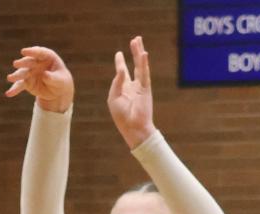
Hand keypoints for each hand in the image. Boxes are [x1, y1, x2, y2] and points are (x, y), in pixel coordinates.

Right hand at [6, 46, 73, 112]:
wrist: (57, 89)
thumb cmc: (61, 81)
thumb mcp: (60, 81)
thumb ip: (53, 78)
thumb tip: (44, 75)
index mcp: (47, 56)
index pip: (39, 52)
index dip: (31, 52)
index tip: (23, 52)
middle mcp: (36, 62)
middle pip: (29, 62)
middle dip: (22, 63)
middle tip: (16, 64)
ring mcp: (30, 71)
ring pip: (22, 73)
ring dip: (16, 76)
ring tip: (10, 78)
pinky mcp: (26, 82)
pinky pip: (19, 85)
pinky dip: (14, 89)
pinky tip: (9, 94)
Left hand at [106, 35, 156, 149]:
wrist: (133, 128)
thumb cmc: (121, 116)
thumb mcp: (114, 98)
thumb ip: (116, 83)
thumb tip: (121, 70)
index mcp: (124, 88)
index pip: (122, 72)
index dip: (120, 62)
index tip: (119, 53)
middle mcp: (133, 85)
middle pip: (134, 65)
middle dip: (134, 52)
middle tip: (135, 40)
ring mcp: (141, 86)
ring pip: (140, 65)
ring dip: (139, 53)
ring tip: (138, 40)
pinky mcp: (146, 88)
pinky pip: (145, 73)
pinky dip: (144, 63)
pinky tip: (144, 53)